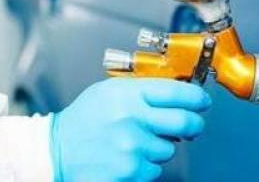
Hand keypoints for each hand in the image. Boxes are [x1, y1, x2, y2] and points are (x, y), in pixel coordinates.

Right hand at [50, 78, 210, 181]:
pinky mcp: (131, 170)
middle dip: (195, 123)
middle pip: (186, 121)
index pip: (179, 91)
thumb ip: (142, 88)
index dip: (197, 97)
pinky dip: (146, 164)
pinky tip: (128, 156)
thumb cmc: (83, 119)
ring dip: (161, 145)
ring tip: (137, 141)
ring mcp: (133, 147)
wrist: (57, 151)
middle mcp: (133, 119)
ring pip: (170, 148)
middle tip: (193, 124)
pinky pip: (155, 168)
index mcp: (128, 94)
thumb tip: (178, 88)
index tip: (202, 101)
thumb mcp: (109, 91)